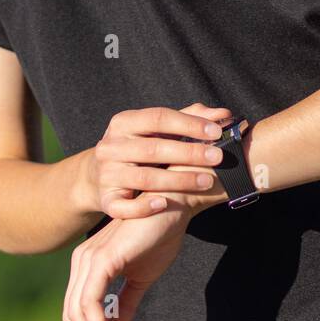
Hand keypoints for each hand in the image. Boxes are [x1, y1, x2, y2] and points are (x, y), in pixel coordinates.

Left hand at [62, 204, 189, 320]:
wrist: (173, 205)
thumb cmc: (159, 236)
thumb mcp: (141, 277)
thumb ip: (125, 303)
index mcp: (87, 265)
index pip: (76, 311)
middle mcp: (81, 261)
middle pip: (72, 317)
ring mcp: (88, 259)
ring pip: (78, 314)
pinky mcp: (101, 259)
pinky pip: (91, 304)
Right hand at [77, 102, 232, 219]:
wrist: (96, 176)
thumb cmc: (137, 147)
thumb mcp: (154, 130)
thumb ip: (189, 118)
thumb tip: (223, 114)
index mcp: (123, 122)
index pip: (158, 118)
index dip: (188, 124)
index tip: (216, 131)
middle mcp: (111, 146)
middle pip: (154, 148)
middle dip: (189, 153)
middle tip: (218, 157)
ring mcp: (107, 174)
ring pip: (145, 178)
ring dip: (179, 180)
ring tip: (207, 181)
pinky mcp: (106, 200)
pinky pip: (125, 207)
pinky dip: (144, 206)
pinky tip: (165, 203)